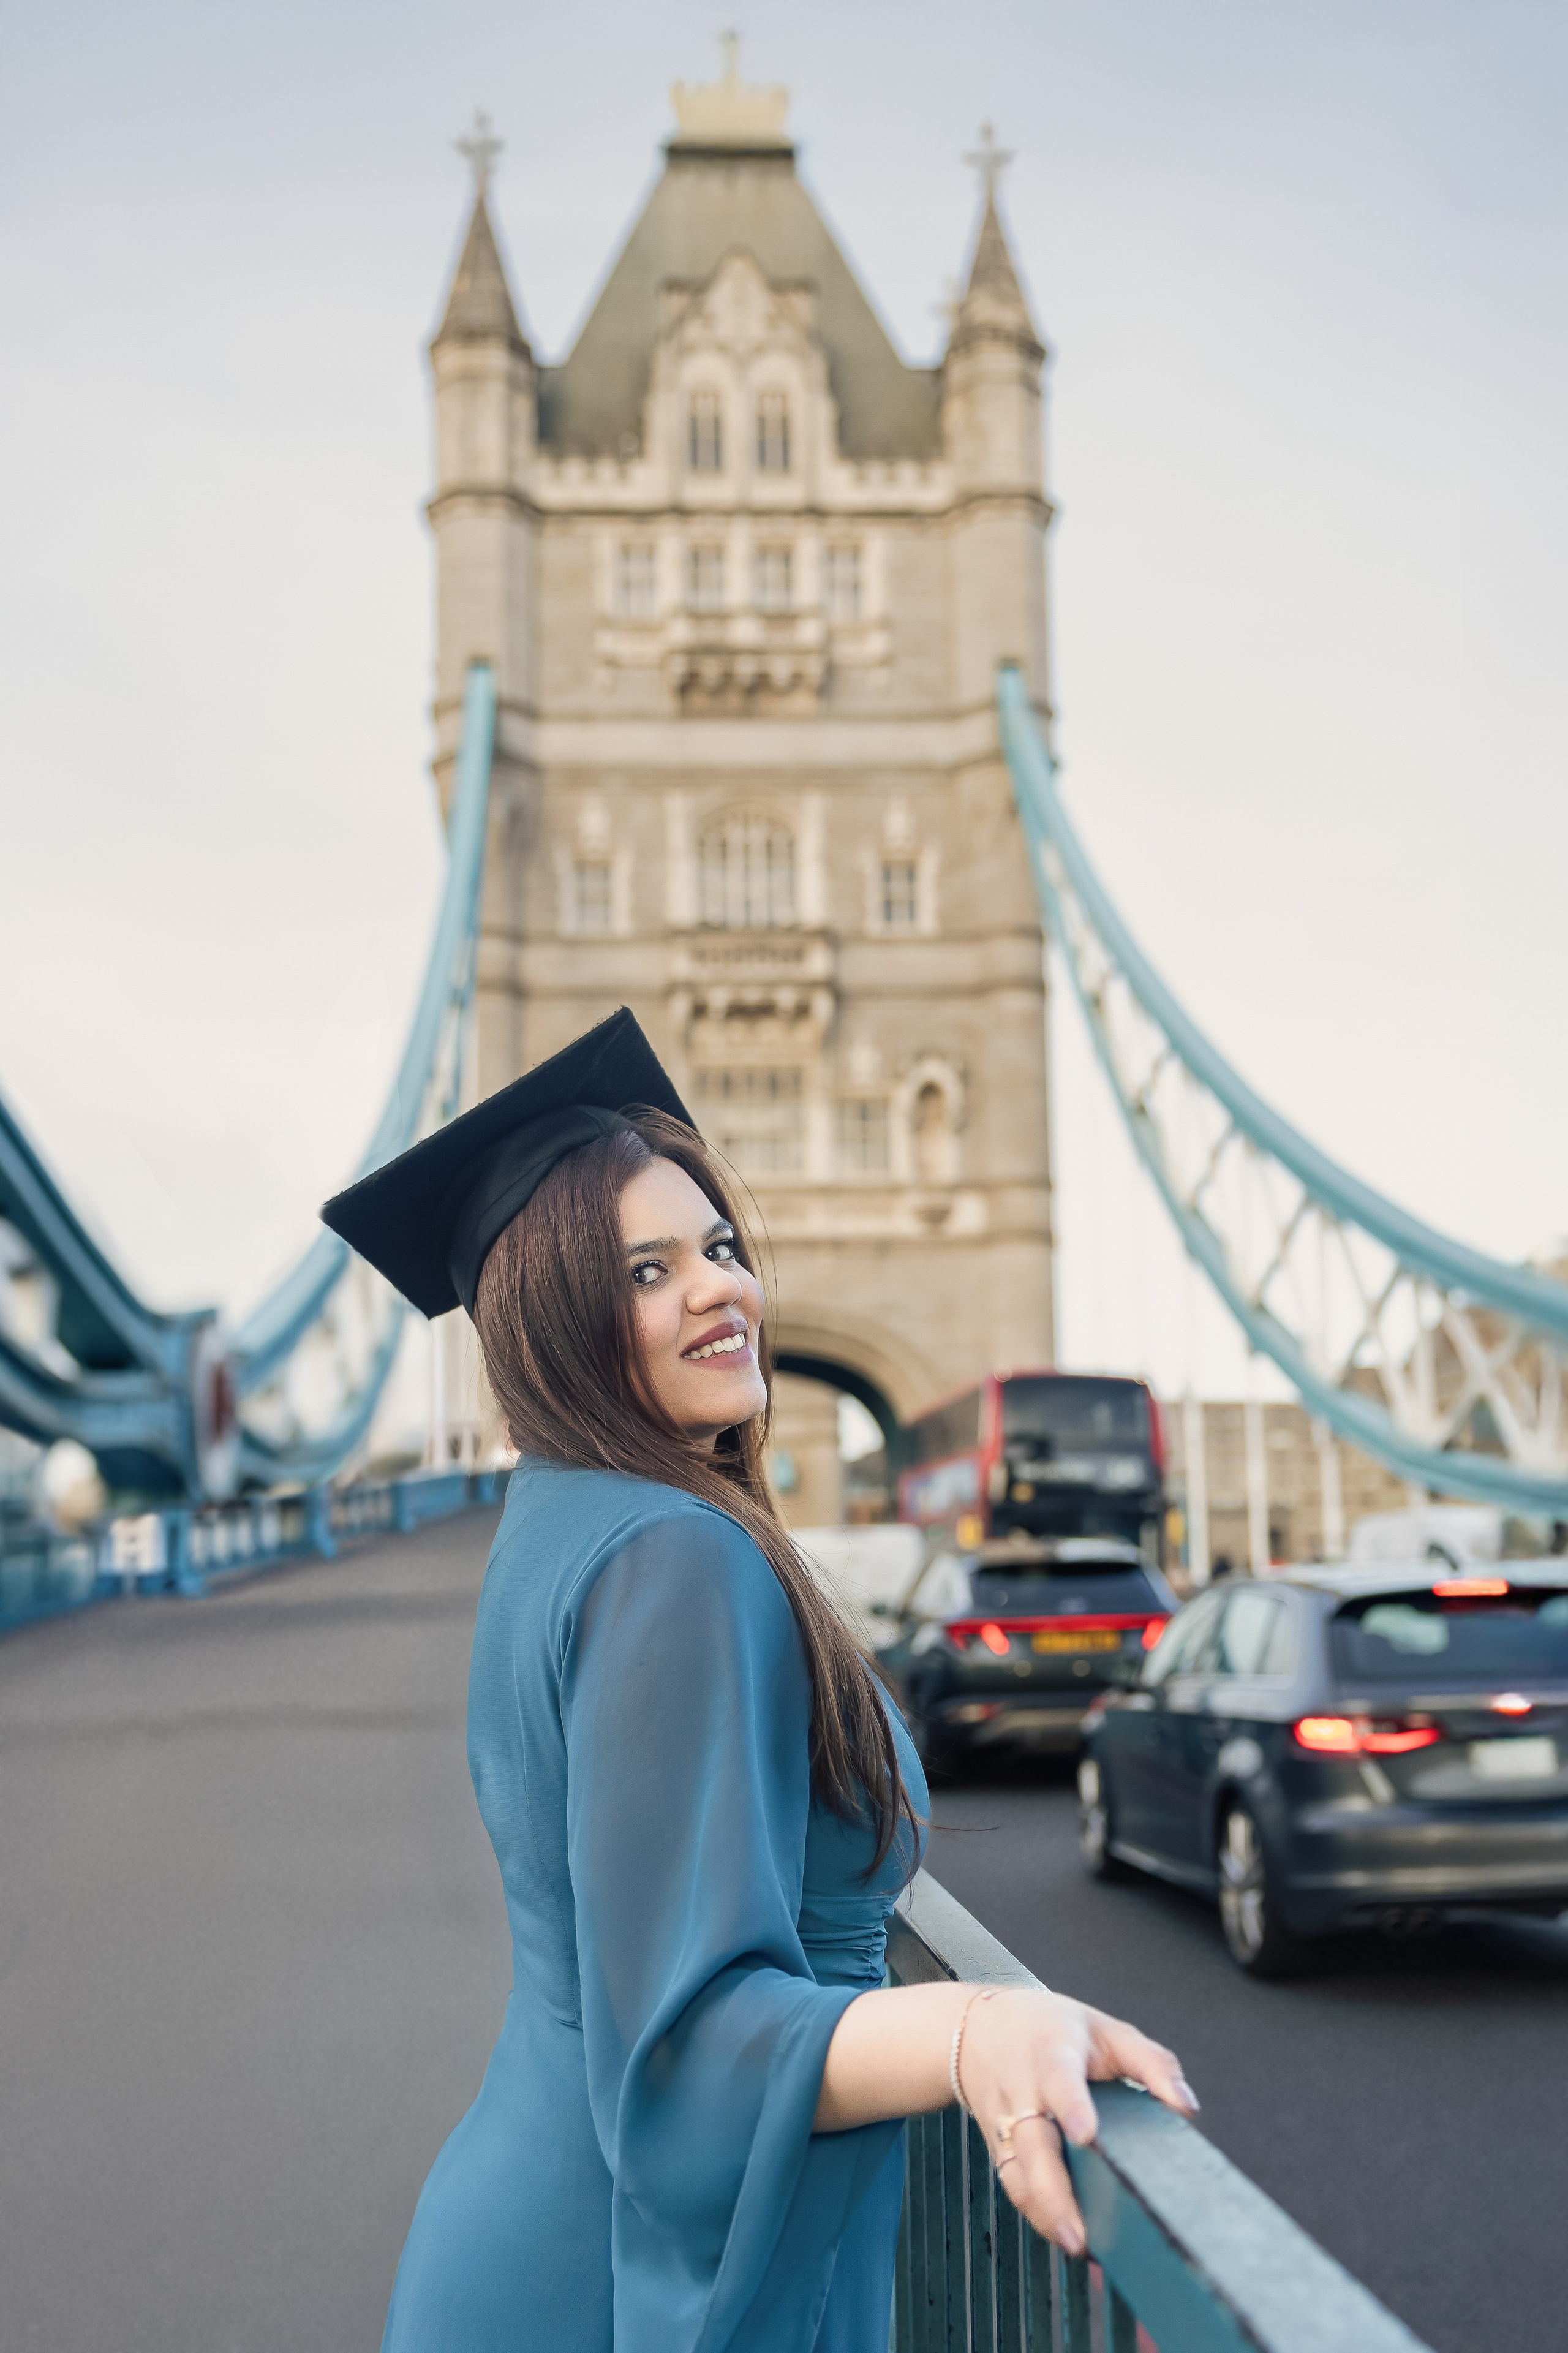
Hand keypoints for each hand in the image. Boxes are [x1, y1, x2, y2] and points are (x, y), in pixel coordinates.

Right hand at [956, 1987, 1197, 2252]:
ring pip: (1016, 2172)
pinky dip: (1036, 2213)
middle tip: (1080, 2233)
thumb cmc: (1053, 2030)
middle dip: (1052, 2190)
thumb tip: (1187, 2108)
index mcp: (1052, 2053)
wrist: (979, 2028)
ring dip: (1043, 2212)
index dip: (1072, 2106)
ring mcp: (1004, 2122)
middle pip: (1031, 2143)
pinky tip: (1064, 2236)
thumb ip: (1151, 2063)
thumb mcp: (1105, 2030)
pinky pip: (1012, 2184)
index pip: (1059, 2080)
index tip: (1085, 2135)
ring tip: (1076, 2245)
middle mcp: (1022, 2091)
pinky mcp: (998, 2147)